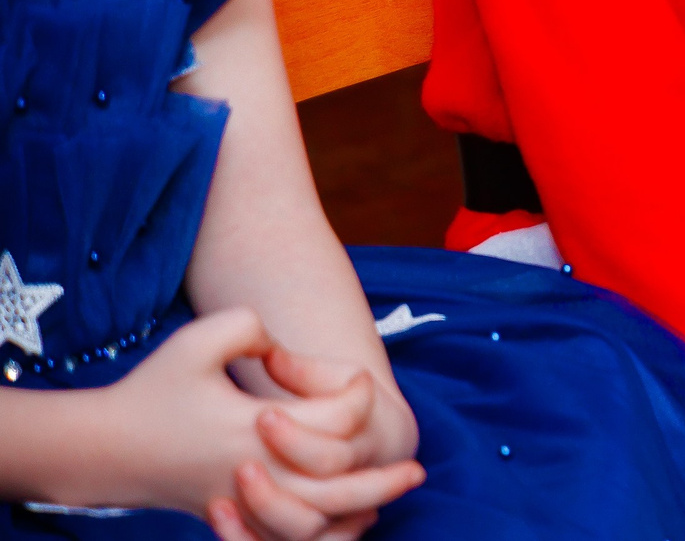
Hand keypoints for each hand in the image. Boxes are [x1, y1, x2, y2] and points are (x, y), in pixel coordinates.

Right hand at [88, 310, 422, 536]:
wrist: (104, 447)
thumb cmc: (154, 388)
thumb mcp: (199, 339)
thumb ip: (251, 326)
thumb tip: (284, 346)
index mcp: (254, 428)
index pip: (334, 422)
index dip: (355, 395)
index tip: (354, 377)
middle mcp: (255, 471)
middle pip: (334, 486)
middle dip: (380, 479)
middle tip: (419, 469)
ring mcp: (243, 498)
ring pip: (312, 521)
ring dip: (355, 509)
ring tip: (390, 498)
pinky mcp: (233, 512)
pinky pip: (285, 537)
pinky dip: (320, 533)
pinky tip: (349, 519)